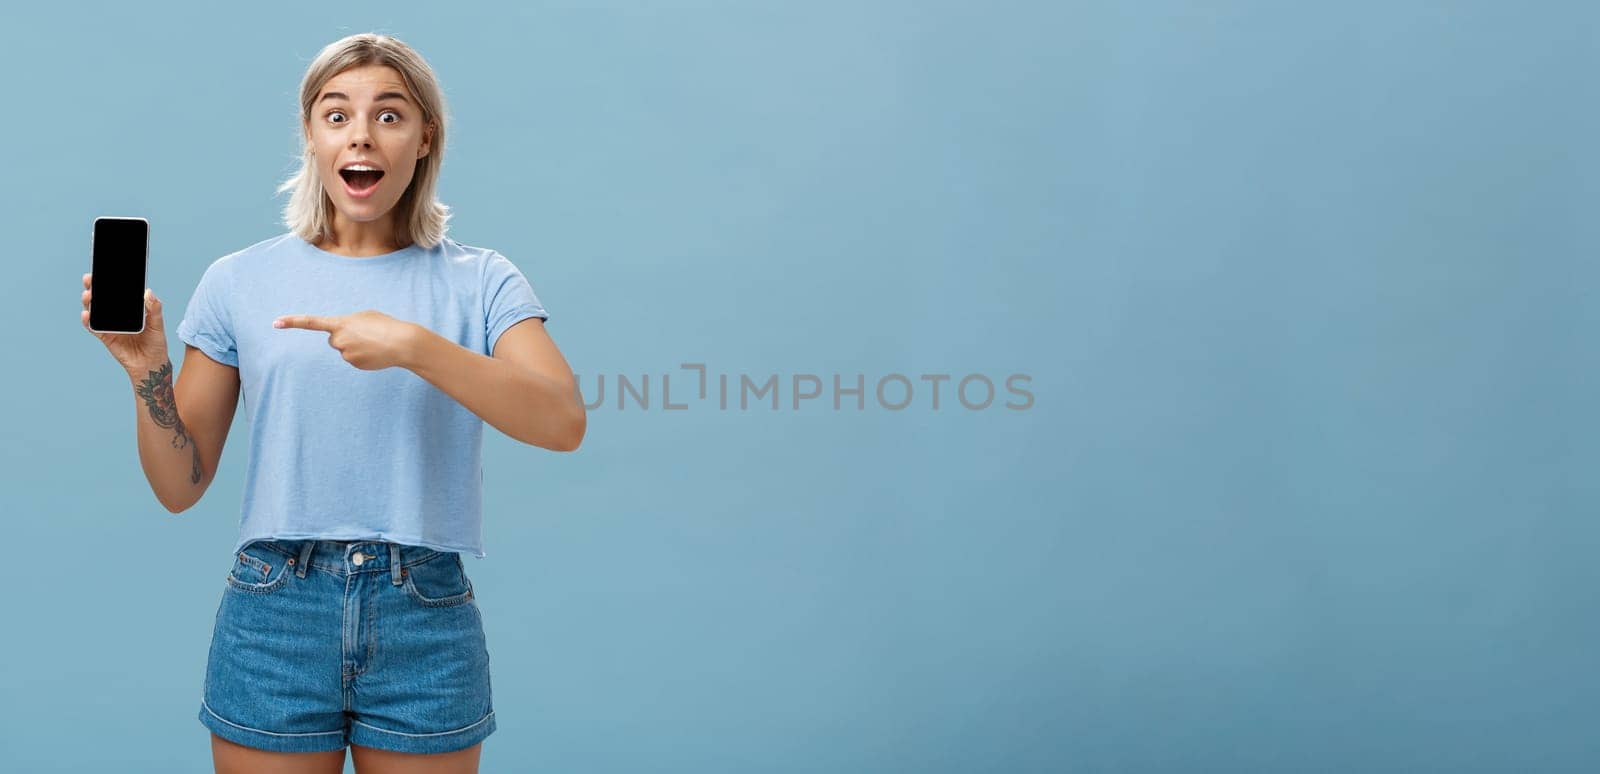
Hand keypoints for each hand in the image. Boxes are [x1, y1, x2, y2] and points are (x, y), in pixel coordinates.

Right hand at [81, 273, 169, 377]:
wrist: (151, 364)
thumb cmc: (155, 342)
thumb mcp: (158, 324)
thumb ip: (154, 309)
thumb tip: (148, 292)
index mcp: (130, 308)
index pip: (118, 291)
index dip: (109, 280)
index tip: (103, 269)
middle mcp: (117, 314)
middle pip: (102, 298)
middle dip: (94, 287)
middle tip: (89, 278)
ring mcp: (110, 324)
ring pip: (95, 310)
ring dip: (89, 301)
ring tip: (88, 295)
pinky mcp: (105, 336)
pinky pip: (94, 327)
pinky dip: (88, 321)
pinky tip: (86, 314)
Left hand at [274, 310, 419, 370]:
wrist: (402, 343)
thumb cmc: (385, 325)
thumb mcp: (365, 316)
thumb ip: (349, 323)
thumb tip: (342, 337)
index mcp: (340, 323)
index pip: (311, 322)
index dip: (292, 322)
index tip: (275, 323)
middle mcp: (339, 340)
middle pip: (334, 339)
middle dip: (345, 337)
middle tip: (365, 334)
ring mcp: (346, 354)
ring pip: (345, 350)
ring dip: (356, 346)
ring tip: (374, 342)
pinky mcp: (354, 365)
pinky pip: (354, 359)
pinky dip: (363, 356)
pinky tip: (376, 352)